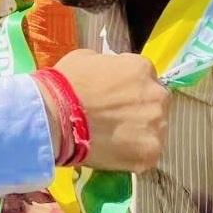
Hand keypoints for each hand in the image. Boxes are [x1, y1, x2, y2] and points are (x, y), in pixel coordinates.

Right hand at [46, 49, 168, 172]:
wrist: (55, 117)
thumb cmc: (67, 84)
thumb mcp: (87, 58)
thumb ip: (109, 65)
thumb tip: (110, 76)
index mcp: (143, 69)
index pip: (144, 78)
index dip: (129, 88)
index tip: (116, 97)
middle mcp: (157, 95)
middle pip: (154, 103)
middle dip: (139, 109)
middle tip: (116, 118)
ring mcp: (156, 126)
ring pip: (154, 130)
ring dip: (139, 132)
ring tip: (114, 139)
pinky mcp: (150, 153)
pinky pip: (146, 154)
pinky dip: (132, 154)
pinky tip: (114, 153)